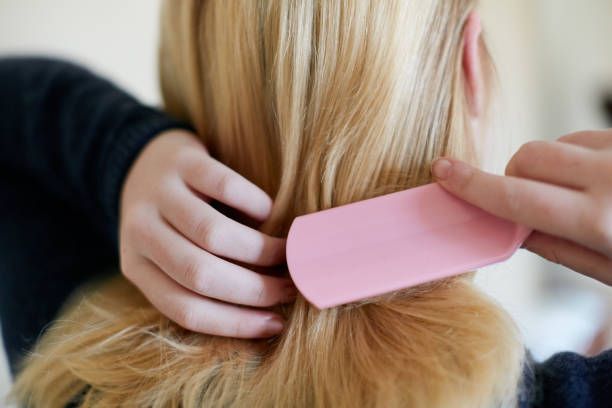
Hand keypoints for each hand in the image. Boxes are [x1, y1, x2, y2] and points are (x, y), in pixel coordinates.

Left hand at [119, 129, 294, 337]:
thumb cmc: (168, 220)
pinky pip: (224, 185)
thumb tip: (263, 312)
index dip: (234, 322)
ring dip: (259, 250)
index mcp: (136, 267)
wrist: (144, 161)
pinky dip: (254, 203)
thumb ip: (198, 282)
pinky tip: (268, 212)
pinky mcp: (183, 161)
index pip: (184, 308)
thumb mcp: (166, 256)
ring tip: (284, 254)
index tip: (274, 324)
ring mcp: (159, 194)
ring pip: (212, 234)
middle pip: (199, 274)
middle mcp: (141, 232)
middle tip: (288, 289)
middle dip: (253, 289)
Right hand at [432, 129, 611, 285]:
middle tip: (537, 204)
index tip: (444, 171)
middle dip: (518, 178)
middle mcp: (610, 176)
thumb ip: (558, 248)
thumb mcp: (609, 269)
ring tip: (578, 193)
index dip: (471, 185)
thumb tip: (513, 228)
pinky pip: (582, 137)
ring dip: (549, 168)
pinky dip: (577, 156)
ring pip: (554, 144)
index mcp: (600, 220)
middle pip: (527, 158)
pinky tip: (598, 179)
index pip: (515, 197)